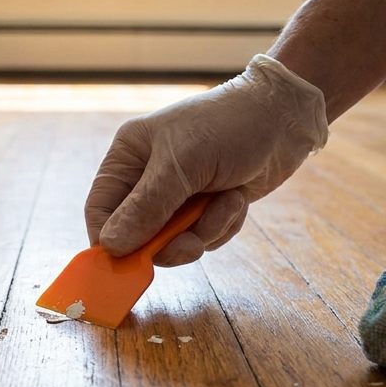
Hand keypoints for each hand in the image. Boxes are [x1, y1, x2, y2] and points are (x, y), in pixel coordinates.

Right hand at [85, 55, 328, 266]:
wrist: (285, 118)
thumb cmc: (228, 126)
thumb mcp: (183, 165)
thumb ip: (146, 207)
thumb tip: (110, 245)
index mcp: (130, 156)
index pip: (100, 208)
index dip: (108, 240)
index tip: (123, 267)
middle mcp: (149, 177)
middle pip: (138, 234)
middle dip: (170, 241)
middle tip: (191, 245)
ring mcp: (180, 194)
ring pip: (175, 241)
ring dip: (205, 230)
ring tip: (227, 201)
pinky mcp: (208, 206)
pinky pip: (204, 237)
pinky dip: (223, 224)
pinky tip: (238, 198)